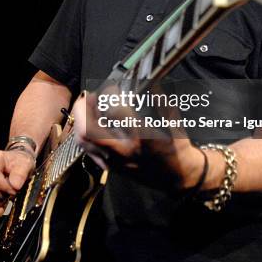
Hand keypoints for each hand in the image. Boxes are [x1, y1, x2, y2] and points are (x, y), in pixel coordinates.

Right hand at [0, 149, 34, 217]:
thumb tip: (15, 186)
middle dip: (1, 195)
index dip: (3, 185)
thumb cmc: (20, 162)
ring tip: (8, 199)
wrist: (19, 165)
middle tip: (13, 194)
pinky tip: (3, 208)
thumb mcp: (25, 163)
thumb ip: (20, 173)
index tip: (15, 190)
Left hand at [72, 90, 205, 190]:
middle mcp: (124, 151)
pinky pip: (89, 150)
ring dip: (81, 120)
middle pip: (88, 130)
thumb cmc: (178, 150)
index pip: (115, 111)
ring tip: (87, 107)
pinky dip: (86, 134)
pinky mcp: (112, 168)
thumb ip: (161, 102)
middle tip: (88, 96)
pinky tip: (92, 124)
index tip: (110, 87)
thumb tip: (152, 84)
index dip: (109, 95)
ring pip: (84, 141)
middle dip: (83, 109)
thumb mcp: (174, 123)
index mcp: (141, 137)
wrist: (179, 178)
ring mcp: (116, 161)